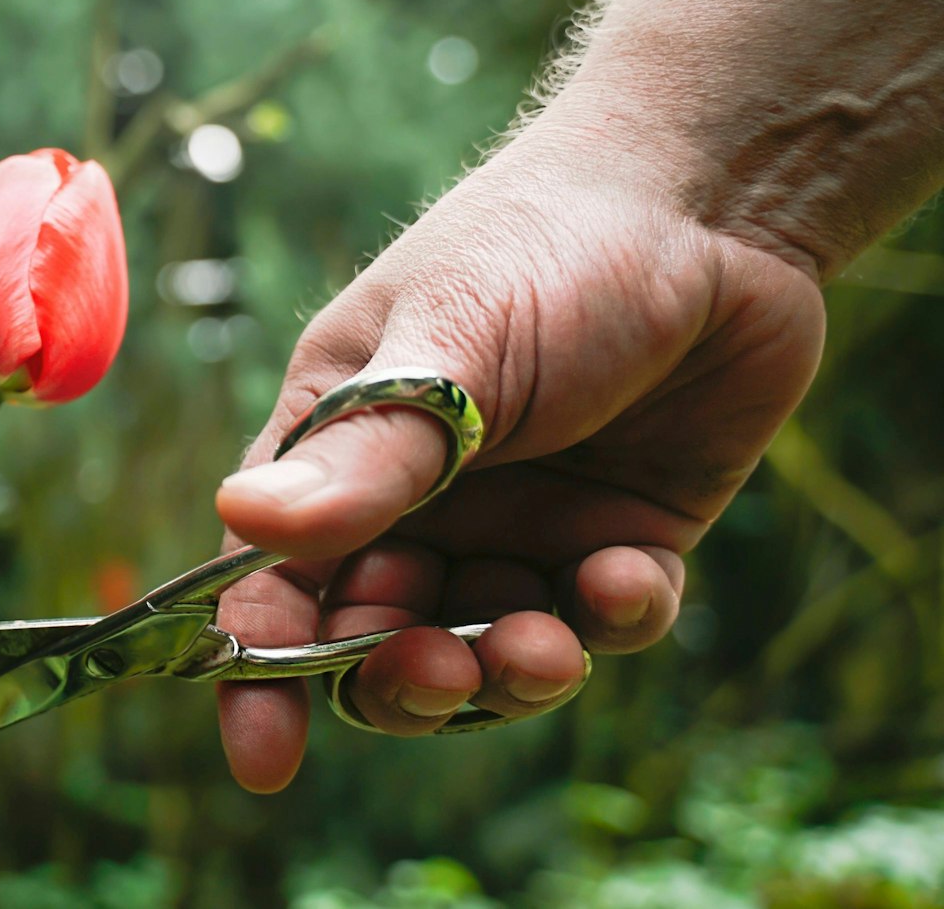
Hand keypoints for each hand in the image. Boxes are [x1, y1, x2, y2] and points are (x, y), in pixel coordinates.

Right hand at [212, 122, 825, 791]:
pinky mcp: (620, 535)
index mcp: (339, 447)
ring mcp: (521, 522)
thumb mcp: (446, 345)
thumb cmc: (544, 245)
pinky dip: (611, 618)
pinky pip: (603, 621)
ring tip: (543, 646)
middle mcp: (421, 501)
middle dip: (401, 679)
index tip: (263, 759)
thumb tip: (245, 523)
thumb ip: (365, 451)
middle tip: (440, 668)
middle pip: (378, 642)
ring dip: (510, 670)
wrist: (714, 201)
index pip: (273, 580)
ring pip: (493, 651)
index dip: (259, 674)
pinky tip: (627, 573)